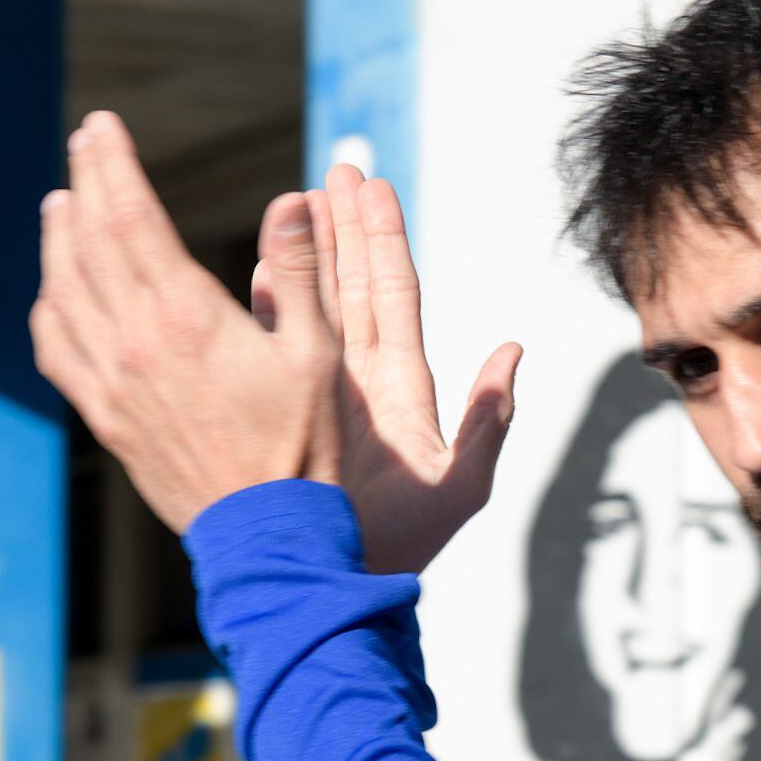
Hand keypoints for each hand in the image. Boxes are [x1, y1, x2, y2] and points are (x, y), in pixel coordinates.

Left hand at [29, 111, 338, 532]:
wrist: (268, 536)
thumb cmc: (305, 447)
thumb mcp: (321, 354)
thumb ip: (303, 273)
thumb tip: (294, 199)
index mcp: (188, 318)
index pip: (130, 218)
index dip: (112, 166)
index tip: (102, 128)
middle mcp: (136, 344)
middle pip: (89, 244)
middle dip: (83, 186)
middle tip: (83, 148)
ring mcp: (113, 384)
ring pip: (64, 293)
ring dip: (58, 242)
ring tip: (60, 206)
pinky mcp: (107, 419)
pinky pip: (58, 352)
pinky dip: (49, 310)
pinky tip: (55, 294)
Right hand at [252, 163, 519, 573]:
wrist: (339, 588)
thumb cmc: (403, 550)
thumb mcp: (459, 486)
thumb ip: (489, 422)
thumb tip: (512, 352)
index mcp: (400, 389)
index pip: (391, 295)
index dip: (382, 239)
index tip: (369, 186)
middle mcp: (357, 385)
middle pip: (349, 288)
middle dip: (341, 229)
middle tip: (333, 172)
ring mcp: (313, 398)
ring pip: (308, 309)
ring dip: (300, 256)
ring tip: (292, 202)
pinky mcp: (277, 417)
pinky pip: (269, 349)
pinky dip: (261, 308)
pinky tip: (248, 271)